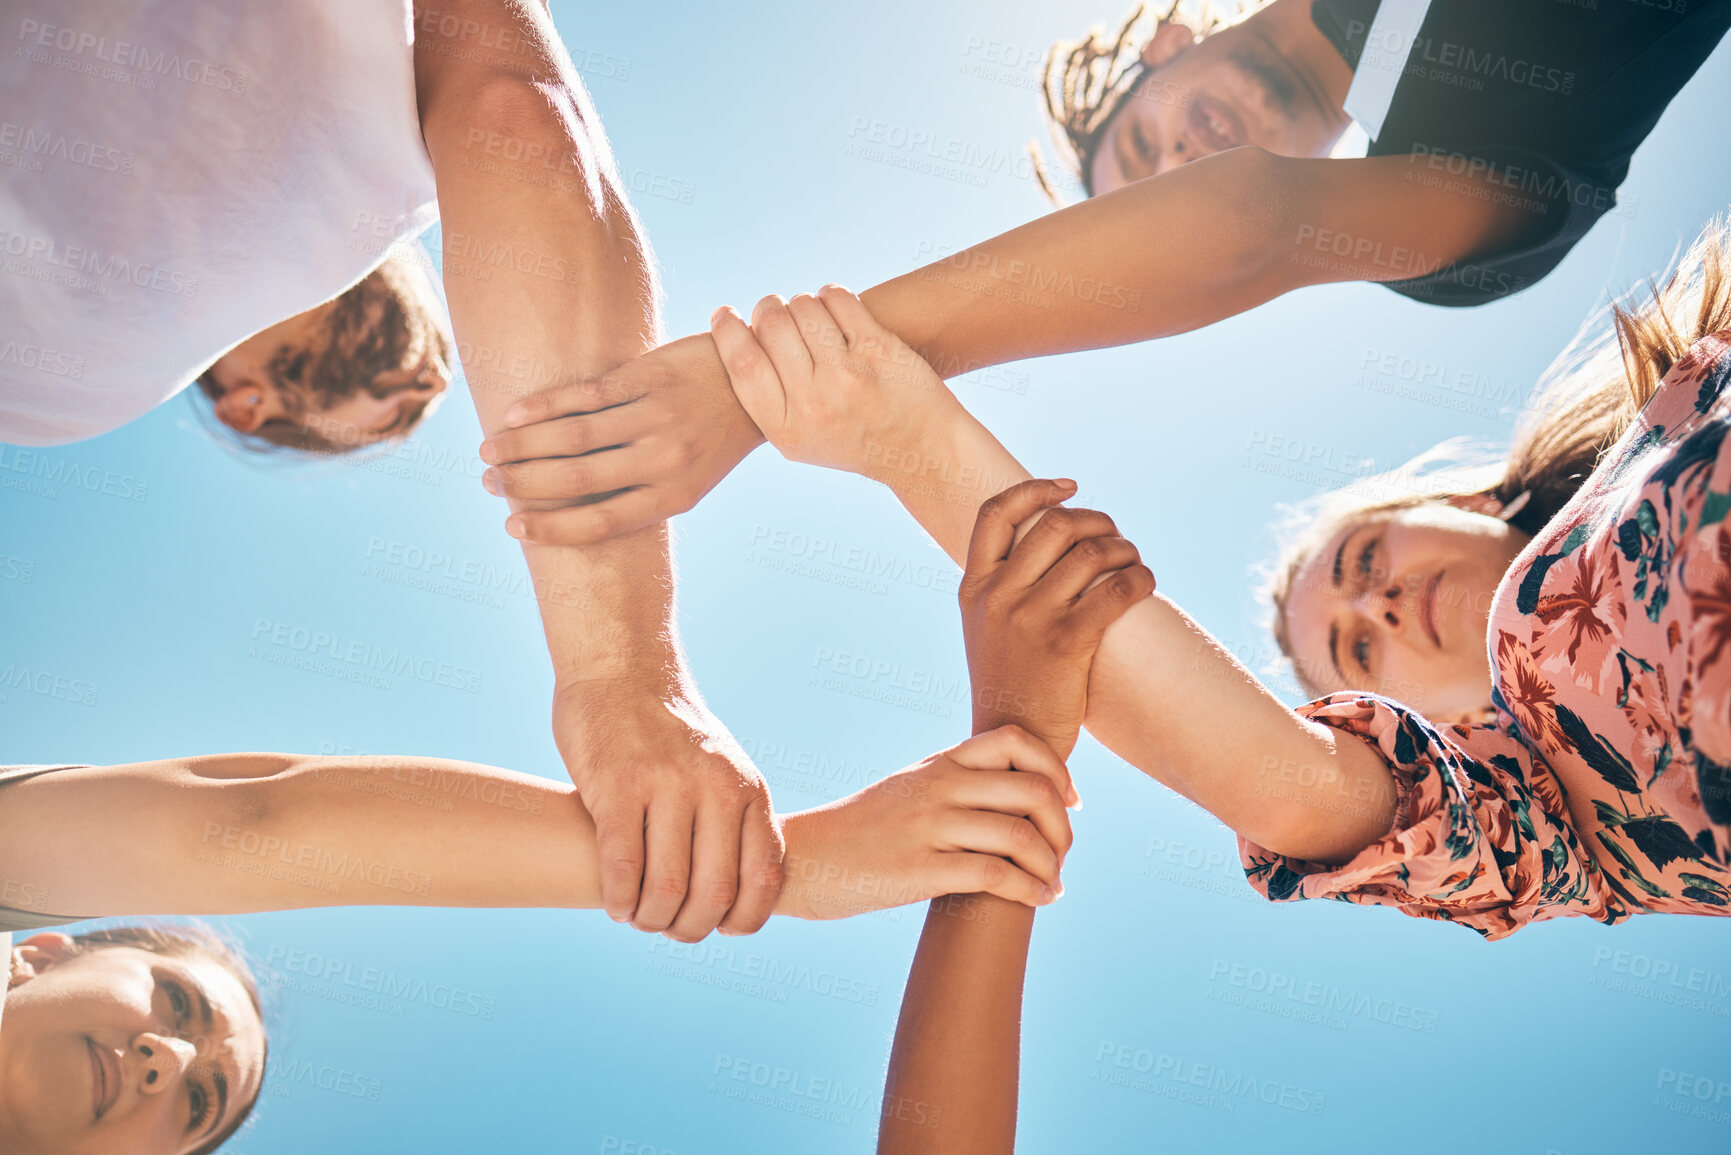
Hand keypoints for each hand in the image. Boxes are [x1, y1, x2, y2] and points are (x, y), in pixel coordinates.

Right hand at [477, 333, 764, 544]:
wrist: (757, 379)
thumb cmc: (711, 437)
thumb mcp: (689, 478)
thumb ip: (640, 494)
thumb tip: (574, 516)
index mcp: (674, 495)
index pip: (602, 522)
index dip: (552, 528)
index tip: (511, 526)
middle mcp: (664, 460)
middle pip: (578, 478)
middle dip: (525, 483)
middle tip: (488, 482)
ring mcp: (655, 417)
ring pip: (573, 437)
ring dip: (522, 445)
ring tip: (488, 451)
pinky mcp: (647, 379)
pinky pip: (583, 396)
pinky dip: (543, 407)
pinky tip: (513, 414)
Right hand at [551, 677, 783, 940]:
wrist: (622, 670)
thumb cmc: (669, 734)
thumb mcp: (722, 768)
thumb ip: (733, 820)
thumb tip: (737, 895)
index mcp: (749, 790)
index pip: (763, 879)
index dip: (743, 920)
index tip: (719, 927)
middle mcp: (716, 788)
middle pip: (713, 893)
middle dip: (690, 928)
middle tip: (669, 928)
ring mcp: (667, 785)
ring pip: (667, 888)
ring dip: (650, 920)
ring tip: (639, 917)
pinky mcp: (617, 786)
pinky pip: (622, 867)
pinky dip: (620, 900)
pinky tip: (615, 903)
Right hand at [709, 284, 968, 479]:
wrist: (919, 448)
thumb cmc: (851, 438)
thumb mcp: (798, 440)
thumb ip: (764, 398)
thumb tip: (733, 334)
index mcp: (785, 428)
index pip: (741, 362)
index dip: (727, 330)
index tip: (724, 314)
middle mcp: (815, 402)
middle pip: (770, 325)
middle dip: (767, 308)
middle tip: (774, 312)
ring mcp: (849, 374)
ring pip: (803, 306)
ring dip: (802, 303)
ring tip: (811, 317)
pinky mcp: (879, 349)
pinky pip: (838, 298)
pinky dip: (831, 295)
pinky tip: (834, 307)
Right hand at [776, 725, 1075, 919]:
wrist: (800, 859)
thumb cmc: (860, 831)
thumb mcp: (908, 788)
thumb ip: (954, 783)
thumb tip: (1012, 796)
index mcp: (939, 763)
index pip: (1017, 741)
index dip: (1056, 769)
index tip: (1070, 801)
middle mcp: (938, 787)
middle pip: (1032, 788)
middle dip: (1063, 826)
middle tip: (1062, 853)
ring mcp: (928, 827)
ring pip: (1020, 834)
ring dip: (1051, 864)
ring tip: (1053, 883)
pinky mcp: (919, 870)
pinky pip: (995, 875)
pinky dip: (1030, 890)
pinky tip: (1038, 900)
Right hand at [961, 479, 1155, 758]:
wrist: (1011, 743)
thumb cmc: (1010, 683)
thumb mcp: (987, 627)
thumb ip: (1004, 585)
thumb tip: (1051, 538)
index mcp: (973, 587)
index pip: (995, 513)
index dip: (1035, 490)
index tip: (1069, 488)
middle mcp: (998, 596)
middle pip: (1055, 524)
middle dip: (1096, 521)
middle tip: (1114, 537)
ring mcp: (1029, 618)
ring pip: (1091, 552)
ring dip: (1124, 549)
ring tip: (1133, 563)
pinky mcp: (1065, 643)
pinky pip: (1115, 589)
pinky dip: (1140, 576)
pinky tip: (1146, 583)